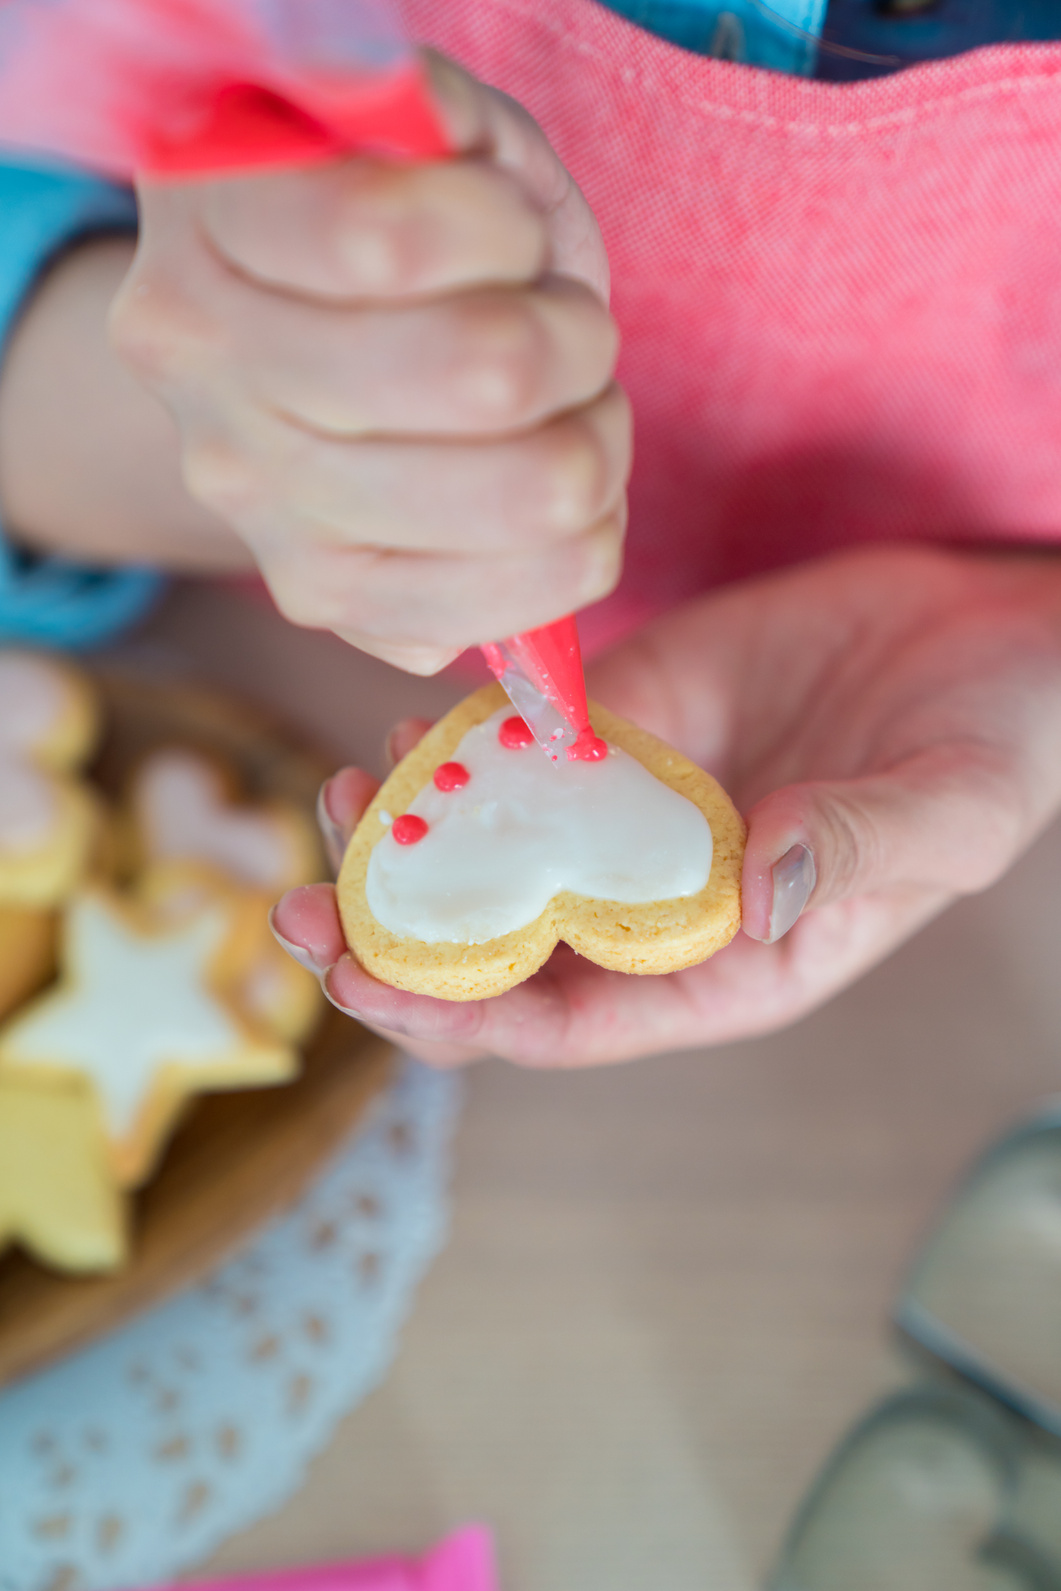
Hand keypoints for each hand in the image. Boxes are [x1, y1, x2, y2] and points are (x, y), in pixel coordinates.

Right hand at [110, 54, 629, 673]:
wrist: (297, 342)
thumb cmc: (391, 222)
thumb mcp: (418, 131)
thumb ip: (445, 132)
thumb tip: (474, 187)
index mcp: (211, 239)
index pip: (390, 241)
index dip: (501, 229)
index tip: (512, 231)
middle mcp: (212, 391)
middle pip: (483, 377)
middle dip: (577, 342)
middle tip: (566, 332)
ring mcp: (260, 515)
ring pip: (523, 502)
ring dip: (597, 446)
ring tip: (566, 414)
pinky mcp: (327, 604)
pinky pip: (514, 611)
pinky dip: (579, 548)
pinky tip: (543, 501)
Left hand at [271, 544, 1060, 1065]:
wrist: (991, 629)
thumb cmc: (998, 743)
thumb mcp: (955, 806)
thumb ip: (865, 849)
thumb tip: (760, 886)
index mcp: (726, 964)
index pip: (570, 1023)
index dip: (463, 1018)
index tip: (371, 988)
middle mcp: (657, 900)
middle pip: (496, 951)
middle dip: (391, 945)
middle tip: (298, 911)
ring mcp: (631, 812)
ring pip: (488, 854)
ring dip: (402, 847)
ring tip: (339, 802)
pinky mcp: (627, 727)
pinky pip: (519, 755)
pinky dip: (454, 752)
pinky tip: (405, 732)